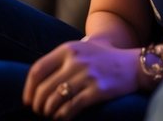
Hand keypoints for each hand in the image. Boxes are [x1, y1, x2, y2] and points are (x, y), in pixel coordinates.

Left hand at [22, 38, 140, 118]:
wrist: (135, 65)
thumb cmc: (105, 58)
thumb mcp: (83, 48)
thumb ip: (62, 59)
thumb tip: (37, 81)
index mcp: (69, 49)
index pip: (38, 70)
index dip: (28, 89)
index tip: (28, 100)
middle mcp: (76, 60)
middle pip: (44, 89)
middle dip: (38, 105)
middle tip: (40, 111)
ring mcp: (87, 75)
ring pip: (55, 100)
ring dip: (49, 112)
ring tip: (51, 115)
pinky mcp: (98, 90)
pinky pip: (71, 107)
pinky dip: (63, 116)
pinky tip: (63, 117)